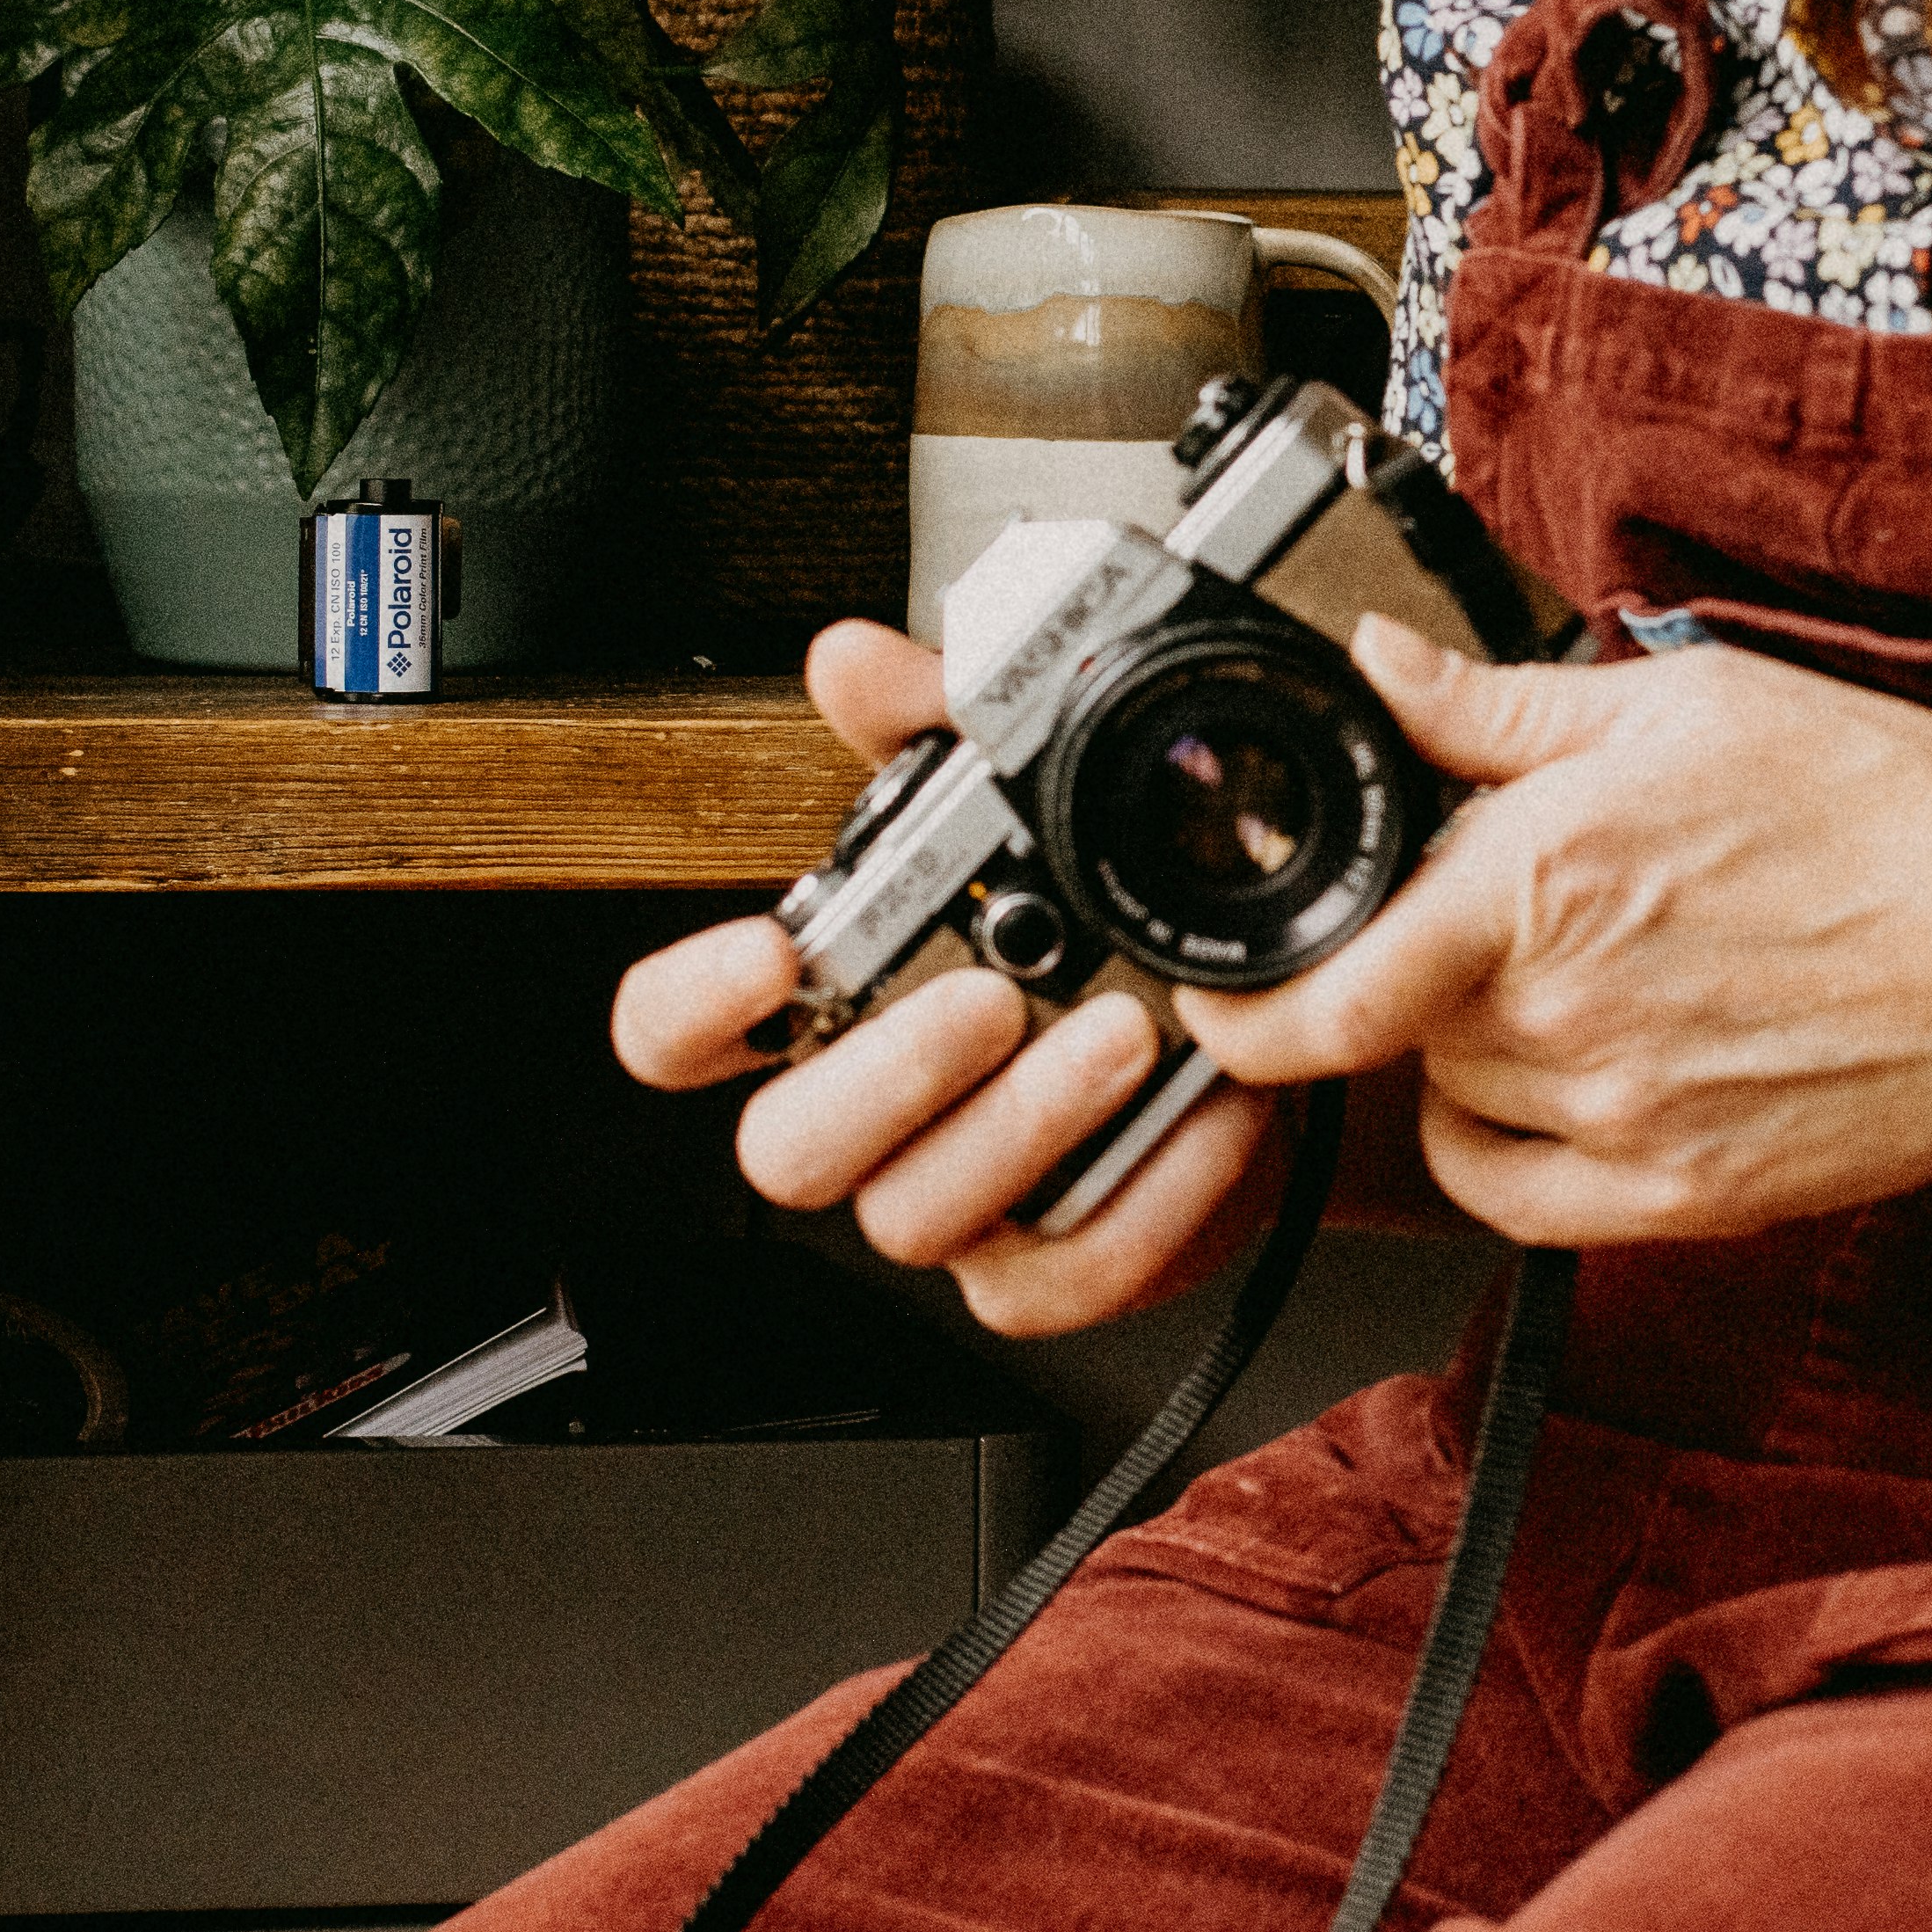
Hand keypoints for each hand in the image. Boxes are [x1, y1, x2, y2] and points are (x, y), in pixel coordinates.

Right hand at [608, 622, 1291, 1339]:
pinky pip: (1069, 1268)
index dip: (688, 1009)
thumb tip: (852, 662)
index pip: (675, 1033)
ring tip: (1128, 1031)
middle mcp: (870, 1118)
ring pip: (918, 1214)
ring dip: (1028, 1123)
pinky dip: (1148, 1191)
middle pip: (785, 1151)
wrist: (1256, 1034)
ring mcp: (956, 1204)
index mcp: (824, 1008)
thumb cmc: (1099, 927)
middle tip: (991, 999)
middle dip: (887, 1074)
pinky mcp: (1053, 1268)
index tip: (762, 956)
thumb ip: (929, 728)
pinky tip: (1202, 1111)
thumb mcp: (1021, 798)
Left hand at [1189, 621, 1931, 1242]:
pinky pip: (1515, 1196)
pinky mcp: (1681, 1199)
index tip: (1216, 995)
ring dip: (1466, 1048)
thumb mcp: (1682, 706)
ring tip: (1572, 977)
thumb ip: (1499, 709)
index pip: (1325, 992)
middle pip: (1392, 1024)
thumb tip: (1379, 666)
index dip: (1241, 1010)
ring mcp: (1620, 1123)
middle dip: (1417, 967)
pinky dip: (1504, 1145)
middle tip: (1508, 909)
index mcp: (1541, 884)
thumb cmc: (1890, 809)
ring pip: (1455, 1103)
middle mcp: (1564, 1018)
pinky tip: (1563, 1082)